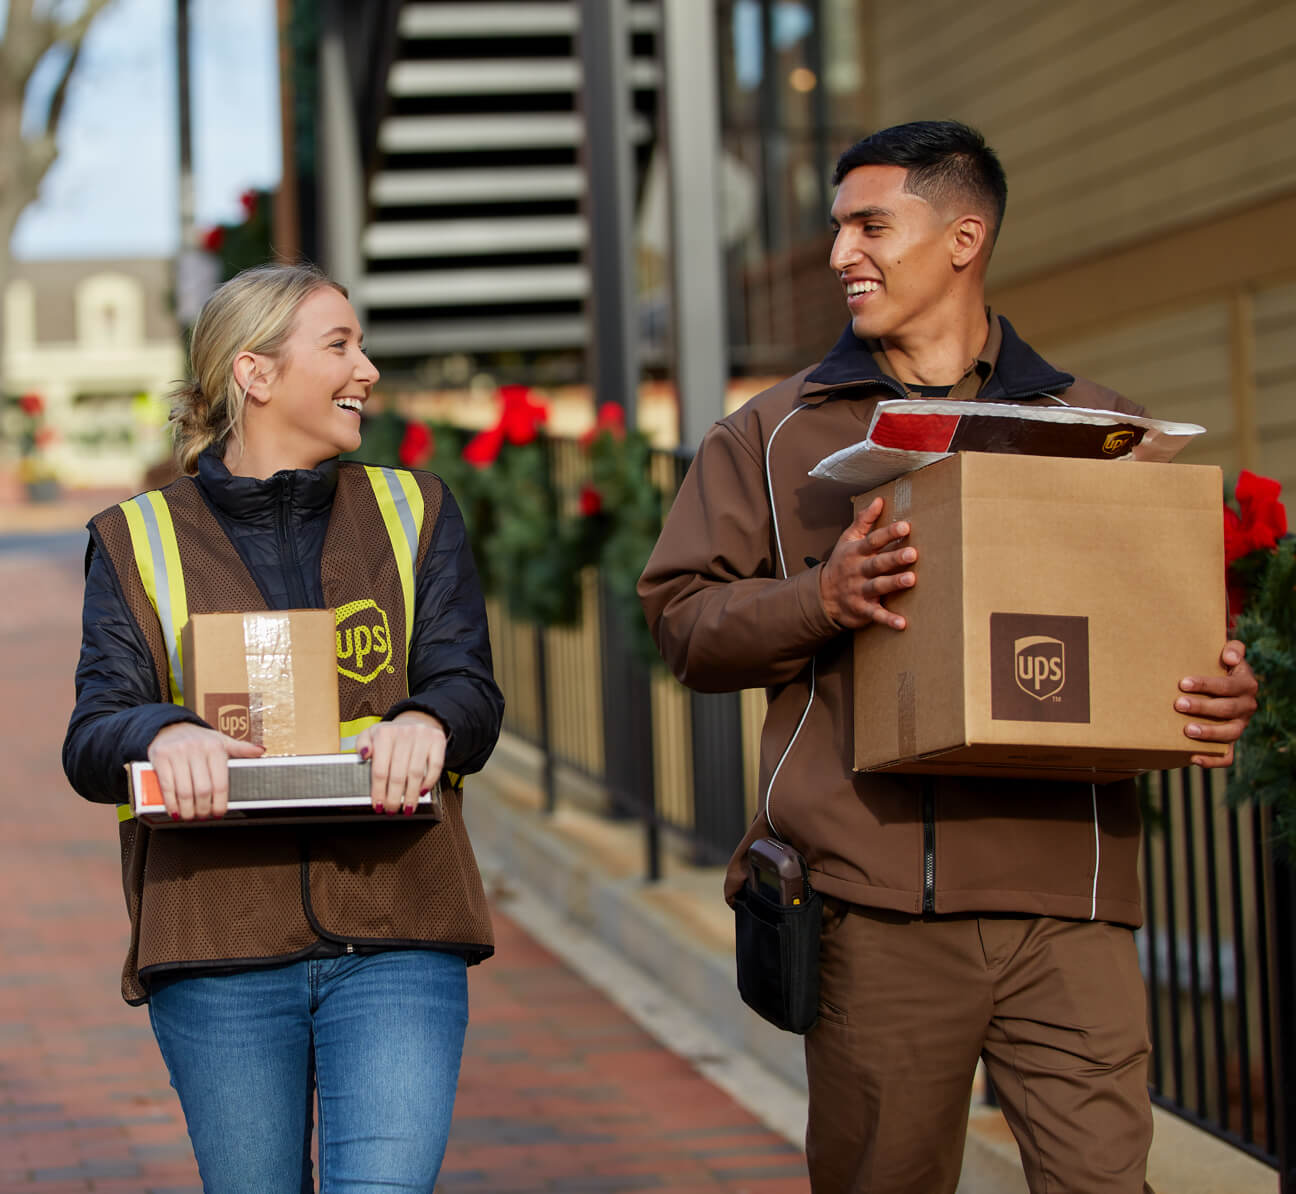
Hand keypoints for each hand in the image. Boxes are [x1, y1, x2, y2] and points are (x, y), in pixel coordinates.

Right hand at [147, 722, 264, 820]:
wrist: (169, 726)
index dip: (220, 802)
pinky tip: (175, 810)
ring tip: (190, 815)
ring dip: (187, 809)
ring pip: (184, 791)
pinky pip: (166, 786)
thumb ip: (240, 748)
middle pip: (202, 790)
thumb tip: (261, 751)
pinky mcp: (160, 757)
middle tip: (203, 816)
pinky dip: (171, 803)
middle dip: (203, 808)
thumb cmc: (198, 738)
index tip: (218, 813)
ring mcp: (177, 753)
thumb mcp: (221, 740)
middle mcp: (196, 749)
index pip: (220, 782)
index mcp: (215, 747)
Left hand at [356, 711, 447, 814]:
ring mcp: (422, 736)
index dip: (379, 791)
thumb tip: (363, 755)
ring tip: (407, 807)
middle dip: (394, 797)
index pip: (380, 769)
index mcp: (384, 733)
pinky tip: (422, 791)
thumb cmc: (392, 735)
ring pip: (416, 773)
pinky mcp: (437, 740)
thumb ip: (361, 744)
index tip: (378, 804)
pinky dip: (429, 782)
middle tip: (392, 809)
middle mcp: (404, 733)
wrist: (416, 721)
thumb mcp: (371, 734)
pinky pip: (435, 766)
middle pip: (398, 774)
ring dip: (411, 794)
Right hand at [818, 497, 916, 629]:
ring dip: (893, 583)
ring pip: (878, 586)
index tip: (905, 527)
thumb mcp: (847, 540)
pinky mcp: (862, 610)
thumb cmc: (841, 564)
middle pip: (877, 563)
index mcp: (856, 552)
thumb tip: (879, 500)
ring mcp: (859, 591)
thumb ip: (864, 521)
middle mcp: (858, 571)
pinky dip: (888, 620)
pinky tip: (902, 623)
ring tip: (911, 580)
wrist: (822, 596)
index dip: (888, 533)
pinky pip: (876, 615)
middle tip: (913, 553)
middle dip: (894, 558)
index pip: (873, 540)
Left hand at [1176, 640, 1257, 767]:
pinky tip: (1194, 758)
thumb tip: (1230, 657)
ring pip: (1230, 733)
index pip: (1228, 686)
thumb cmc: (1218, 667)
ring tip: (1187, 730)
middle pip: (1226, 709)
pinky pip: (1227, 757)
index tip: (1183, 683)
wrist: (1220, 688)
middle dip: (1202, 707)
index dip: (1207, 684)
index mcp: (1245, 684)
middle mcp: (1246, 706)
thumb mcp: (1228, 654)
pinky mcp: (1229, 742)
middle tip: (1178, 704)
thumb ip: (1233, 649)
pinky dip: (1213, 760)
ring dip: (1209, 733)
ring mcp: (1239, 725)